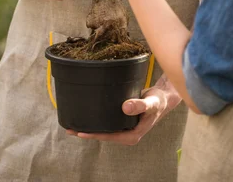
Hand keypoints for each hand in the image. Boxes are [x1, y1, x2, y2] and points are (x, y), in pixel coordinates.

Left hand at [66, 75, 181, 144]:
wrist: (163, 97)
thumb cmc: (158, 101)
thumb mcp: (151, 103)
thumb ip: (140, 105)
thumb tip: (125, 107)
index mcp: (132, 135)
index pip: (109, 137)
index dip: (95, 135)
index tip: (81, 132)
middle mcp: (126, 133)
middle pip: (104, 134)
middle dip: (88, 132)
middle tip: (70, 129)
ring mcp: (124, 126)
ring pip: (104, 128)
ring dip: (91, 125)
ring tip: (73, 123)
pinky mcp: (122, 118)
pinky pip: (107, 120)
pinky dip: (97, 118)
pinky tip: (88, 114)